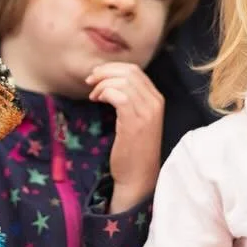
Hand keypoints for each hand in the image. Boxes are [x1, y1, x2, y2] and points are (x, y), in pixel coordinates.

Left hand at [87, 62, 162, 209]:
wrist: (138, 178)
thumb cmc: (133, 151)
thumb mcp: (135, 120)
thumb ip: (130, 100)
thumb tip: (110, 81)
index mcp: (157, 99)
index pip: (135, 71)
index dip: (112, 69)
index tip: (96, 76)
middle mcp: (155, 102)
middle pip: (129, 71)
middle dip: (105, 72)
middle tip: (90, 81)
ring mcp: (147, 112)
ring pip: (123, 81)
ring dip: (102, 83)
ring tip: (93, 95)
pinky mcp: (134, 122)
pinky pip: (118, 94)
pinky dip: (104, 92)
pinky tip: (97, 100)